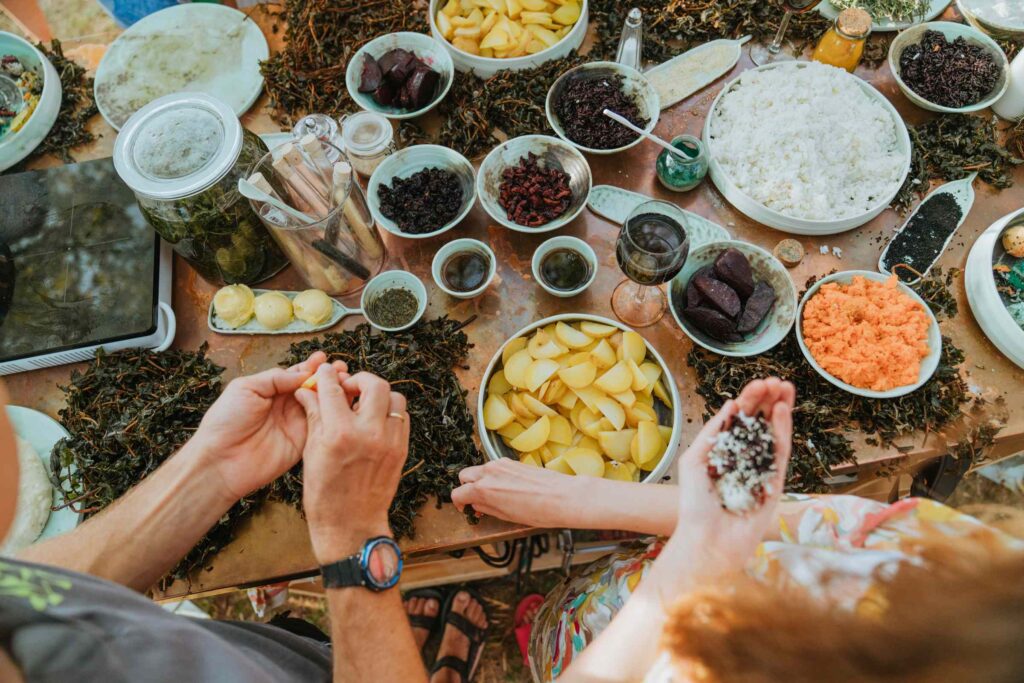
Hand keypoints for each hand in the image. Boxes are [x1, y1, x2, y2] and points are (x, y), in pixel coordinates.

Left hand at [188, 352, 346, 501]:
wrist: (221, 460)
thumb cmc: (226, 421)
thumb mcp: (246, 388)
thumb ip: (275, 378)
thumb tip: (304, 374)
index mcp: (270, 391)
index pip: (296, 375)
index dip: (311, 367)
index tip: (324, 358)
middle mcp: (285, 406)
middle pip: (312, 388)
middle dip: (328, 377)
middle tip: (342, 368)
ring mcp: (295, 424)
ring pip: (320, 405)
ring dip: (334, 393)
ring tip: (346, 381)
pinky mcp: (303, 443)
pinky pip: (320, 426)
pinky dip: (332, 414)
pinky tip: (342, 403)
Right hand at [294, 368, 410, 563]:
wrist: (350, 524)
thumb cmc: (324, 492)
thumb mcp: (311, 452)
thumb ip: (314, 416)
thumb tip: (307, 391)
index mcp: (340, 434)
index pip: (334, 389)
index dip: (327, 376)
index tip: (324, 372)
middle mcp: (369, 433)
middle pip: (374, 384)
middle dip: (360, 379)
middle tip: (349, 387)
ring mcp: (390, 442)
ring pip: (394, 398)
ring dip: (379, 395)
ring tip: (364, 403)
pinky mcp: (401, 450)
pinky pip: (402, 418)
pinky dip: (390, 412)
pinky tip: (376, 419)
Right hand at [452, 458, 579, 527]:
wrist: (562, 497)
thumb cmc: (539, 510)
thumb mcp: (506, 516)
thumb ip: (486, 508)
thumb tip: (476, 504)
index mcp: (484, 489)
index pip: (458, 493)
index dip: (459, 503)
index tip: (465, 508)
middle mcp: (489, 472)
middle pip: (465, 476)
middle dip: (466, 488)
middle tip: (475, 501)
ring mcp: (501, 464)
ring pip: (480, 469)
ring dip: (480, 481)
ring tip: (493, 496)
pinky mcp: (512, 461)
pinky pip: (494, 467)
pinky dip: (493, 476)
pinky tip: (506, 488)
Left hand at [663, 378, 793, 579]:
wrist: (708, 540)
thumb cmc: (695, 504)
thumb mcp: (694, 460)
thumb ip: (713, 433)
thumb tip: (731, 406)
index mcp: (724, 452)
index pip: (740, 420)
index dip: (750, 401)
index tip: (759, 382)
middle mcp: (744, 458)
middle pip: (761, 423)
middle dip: (769, 400)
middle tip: (777, 381)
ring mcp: (761, 470)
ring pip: (774, 434)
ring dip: (780, 410)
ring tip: (785, 388)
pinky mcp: (774, 484)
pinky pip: (780, 454)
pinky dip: (782, 432)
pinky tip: (782, 412)